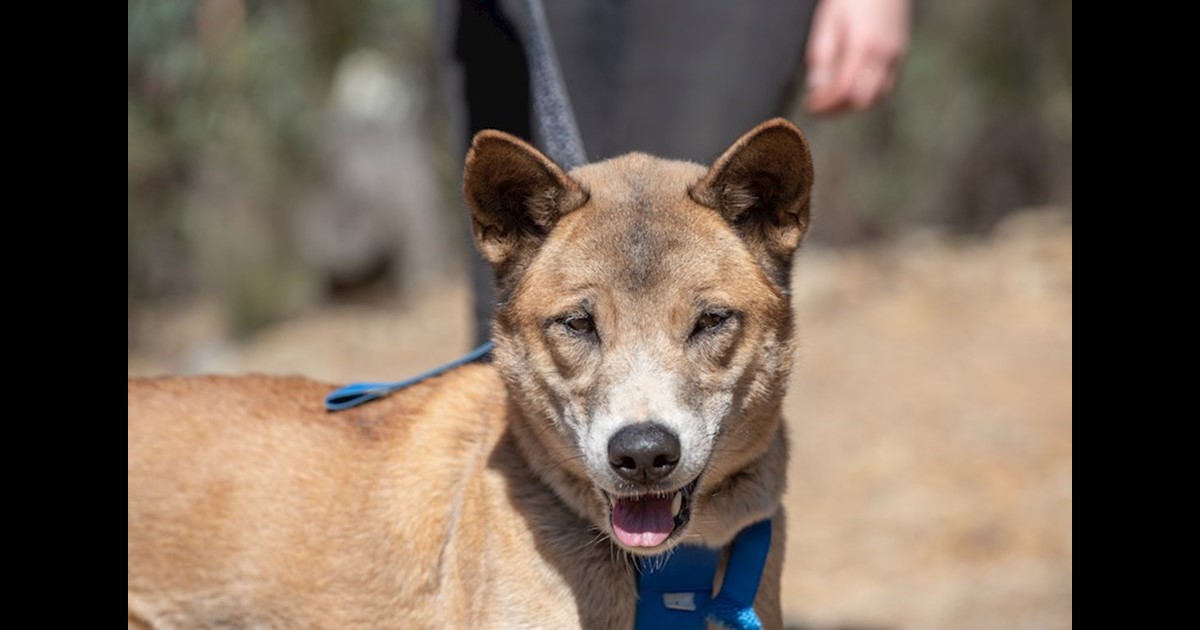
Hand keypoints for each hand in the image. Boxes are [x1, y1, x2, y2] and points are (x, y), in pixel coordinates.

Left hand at [803, 0, 910, 114]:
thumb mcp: (828, 21)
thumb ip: (822, 56)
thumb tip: (817, 86)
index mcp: (862, 46)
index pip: (844, 90)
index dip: (825, 104)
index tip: (810, 106)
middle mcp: (884, 54)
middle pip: (863, 100)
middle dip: (840, 108)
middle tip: (821, 107)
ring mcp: (897, 53)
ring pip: (879, 95)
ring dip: (856, 103)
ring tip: (835, 99)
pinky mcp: (902, 50)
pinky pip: (888, 82)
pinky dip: (870, 91)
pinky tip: (854, 86)